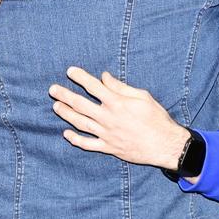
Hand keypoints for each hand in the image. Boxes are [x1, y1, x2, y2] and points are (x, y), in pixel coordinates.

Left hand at [49, 67, 191, 171]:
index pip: (93, 86)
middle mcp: (109, 118)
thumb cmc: (156, 118)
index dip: (80, 77)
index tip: (70, 71)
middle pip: (81, 105)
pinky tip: (66, 134)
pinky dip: (76, 140)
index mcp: (117, 103)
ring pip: (80, 123)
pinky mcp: (109, 147)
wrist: (165, 145)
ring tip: (55, 107)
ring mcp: (107, 134)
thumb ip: (120, 87)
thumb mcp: (142, 97)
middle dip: (65, 95)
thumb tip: (104, 77)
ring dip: (66, 114)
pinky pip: (88, 144)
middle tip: (52, 89)